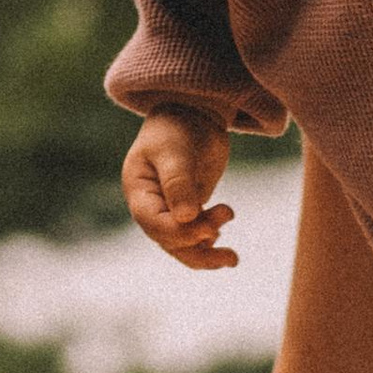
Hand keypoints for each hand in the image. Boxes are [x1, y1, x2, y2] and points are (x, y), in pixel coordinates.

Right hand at [123, 111, 237, 269]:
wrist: (192, 113)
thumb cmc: (177, 127)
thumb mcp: (174, 150)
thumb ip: (178, 182)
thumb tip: (185, 218)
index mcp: (138, 191)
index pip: (154, 224)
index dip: (180, 233)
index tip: (209, 230)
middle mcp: (150, 206)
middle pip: (169, 240)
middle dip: (198, 243)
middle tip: (229, 236)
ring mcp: (168, 210)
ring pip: (183, 245)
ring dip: (206, 254)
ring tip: (233, 259)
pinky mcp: (188, 210)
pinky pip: (195, 236)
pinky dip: (209, 242)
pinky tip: (224, 240)